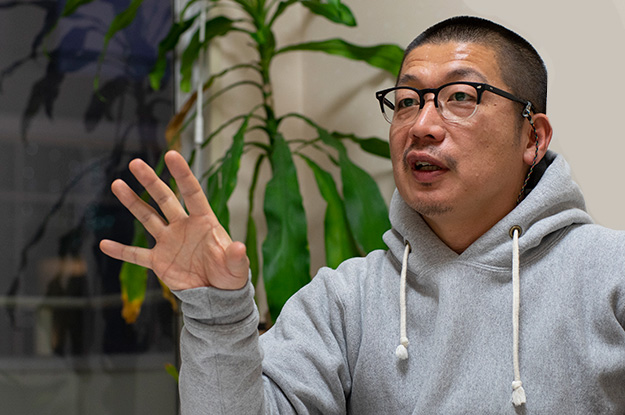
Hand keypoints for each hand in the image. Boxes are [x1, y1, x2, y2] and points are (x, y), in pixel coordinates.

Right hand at [99, 150, 249, 290]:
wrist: (217, 295)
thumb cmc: (231, 276)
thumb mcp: (237, 267)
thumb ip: (236, 257)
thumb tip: (240, 247)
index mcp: (205, 222)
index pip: (192, 193)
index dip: (182, 174)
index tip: (172, 154)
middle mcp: (184, 226)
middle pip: (165, 199)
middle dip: (150, 181)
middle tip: (135, 163)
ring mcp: (169, 242)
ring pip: (147, 218)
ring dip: (132, 202)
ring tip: (117, 184)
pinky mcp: (159, 261)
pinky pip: (136, 255)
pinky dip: (121, 251)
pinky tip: (105, 244)